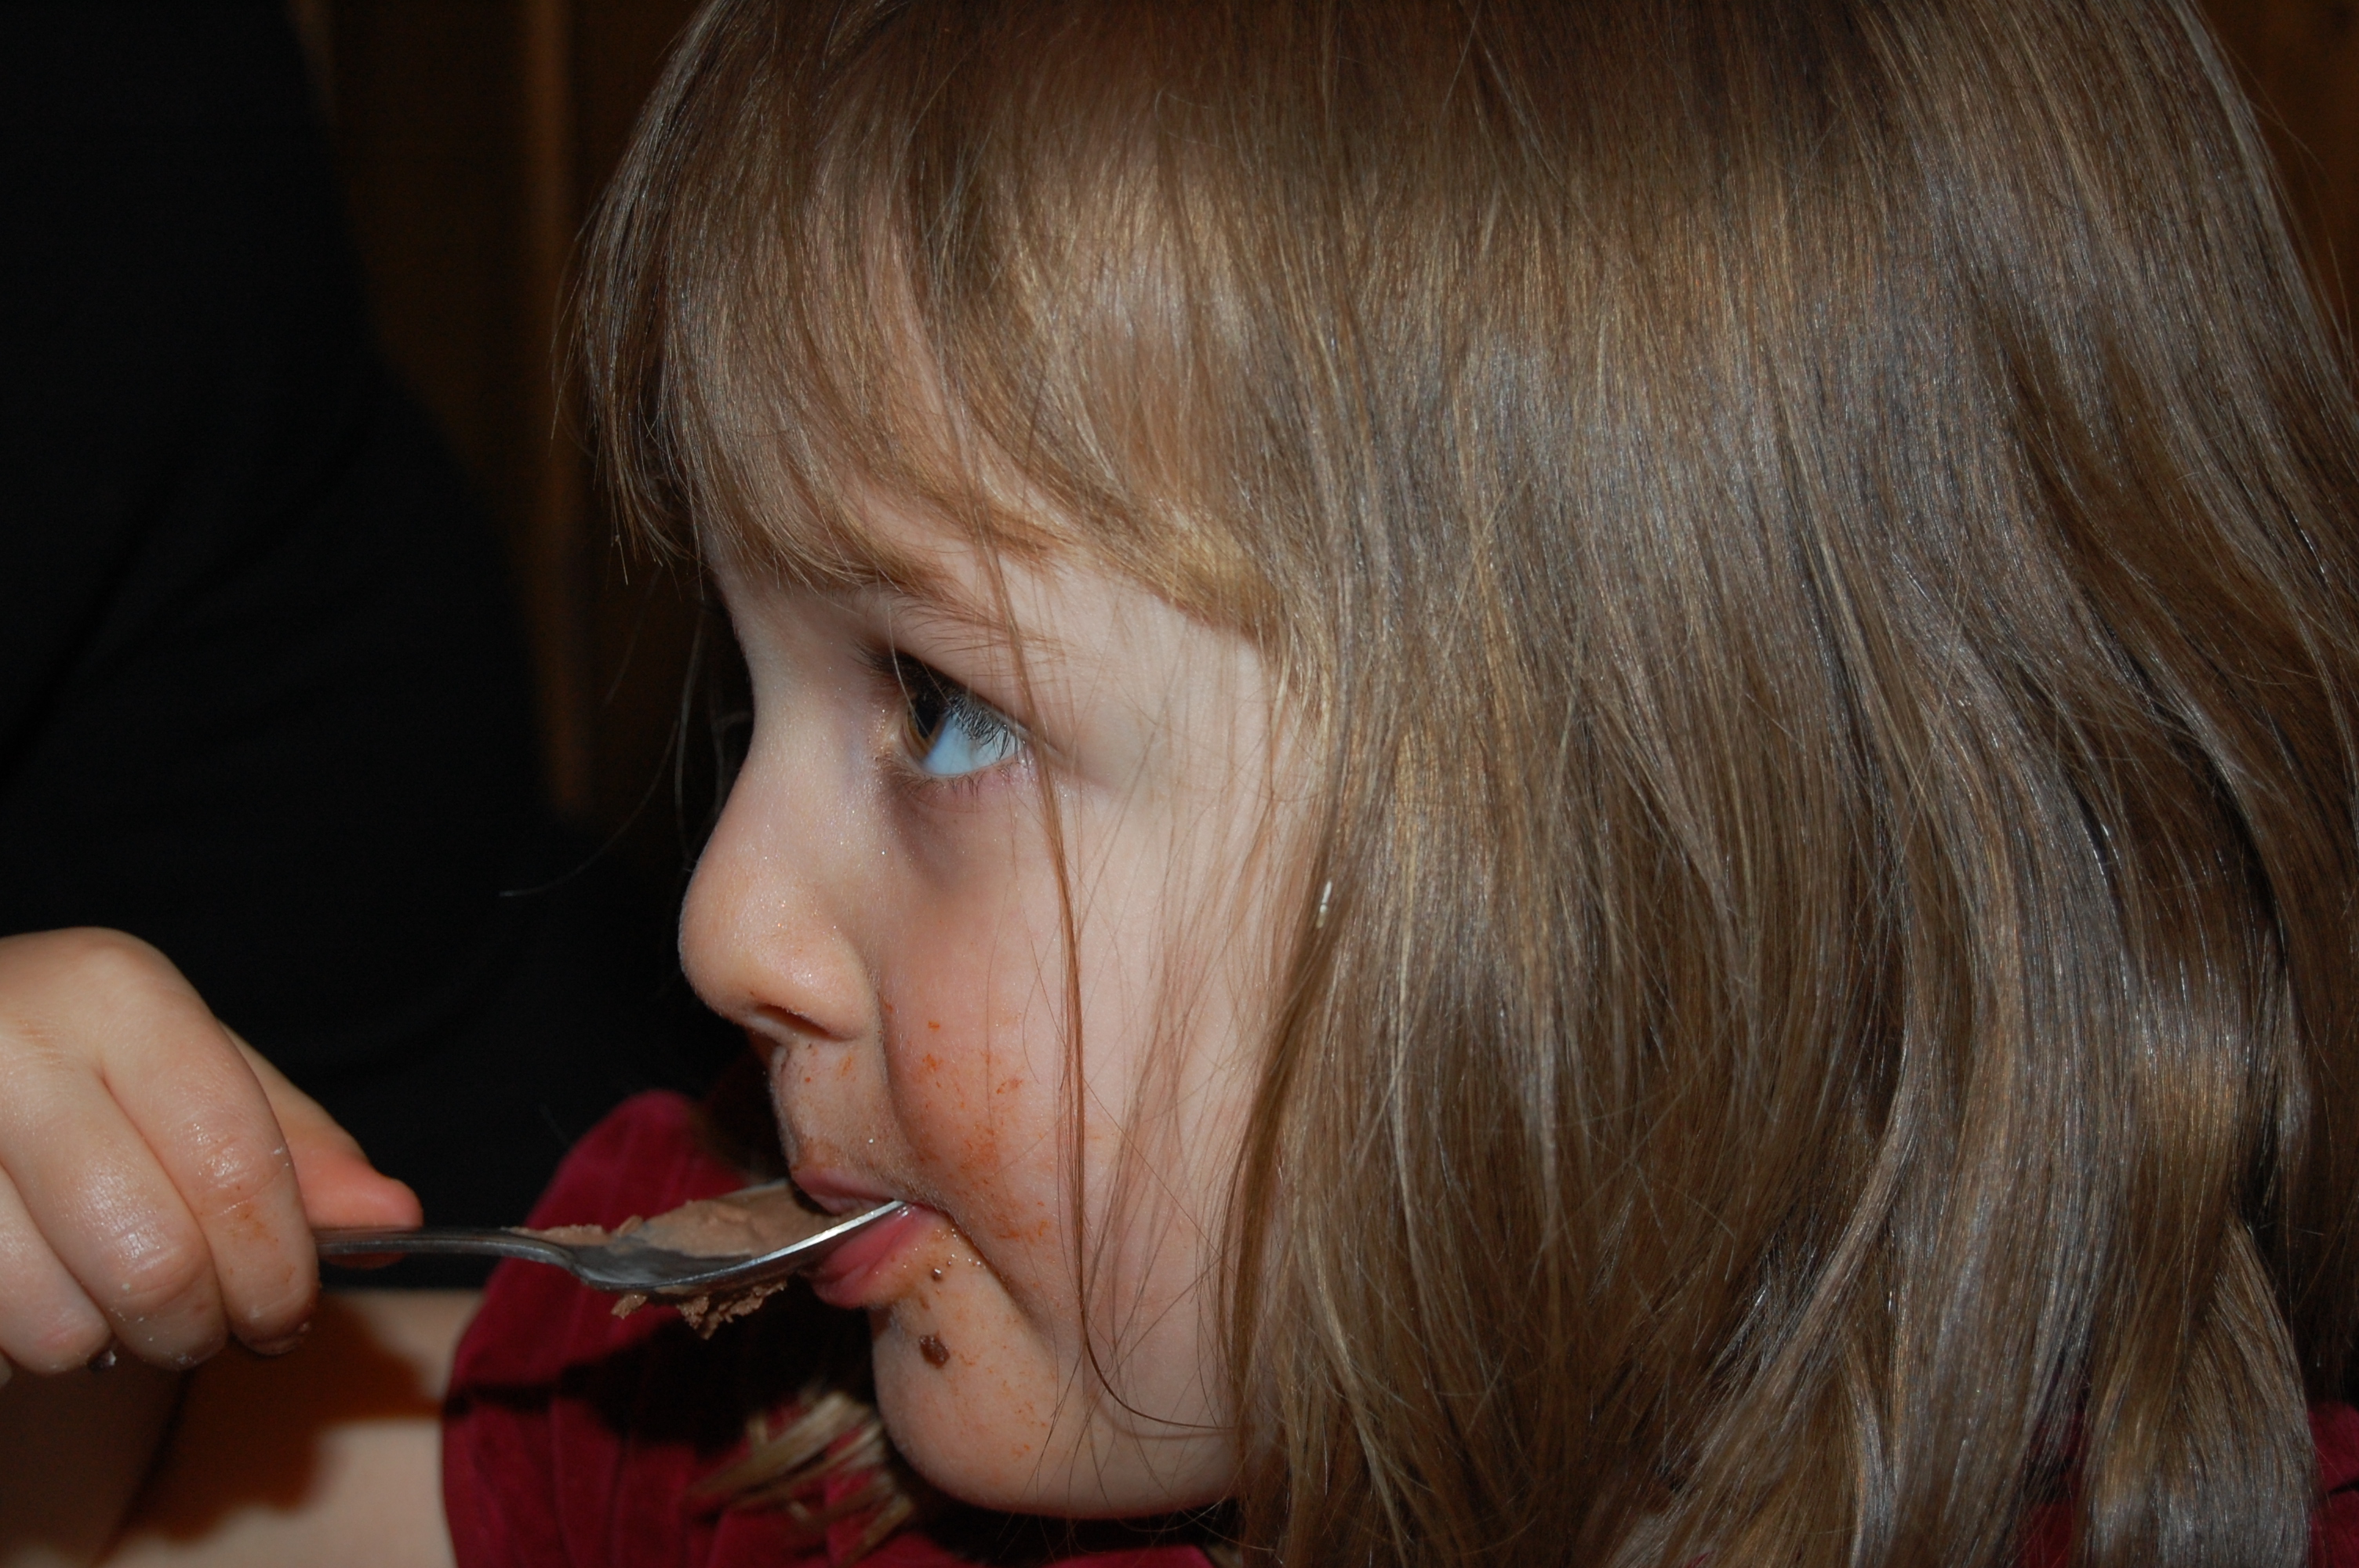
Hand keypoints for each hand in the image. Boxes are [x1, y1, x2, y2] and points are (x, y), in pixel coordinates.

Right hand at [0, 929, 420, 1381]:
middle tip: (205, 1327)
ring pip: (56, 1326)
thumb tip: (396, 1221)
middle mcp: (9, 1048)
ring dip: (101, 1346)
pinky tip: (27, 1288)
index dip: (280, 1268)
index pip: (235, 1163)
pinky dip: (21, 1348)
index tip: (290, 1311)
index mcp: (112, 994)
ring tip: (101, 1297)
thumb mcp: (187, 1065)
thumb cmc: (66, 1057)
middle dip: (201, 1327)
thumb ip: (292, 1145)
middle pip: (154, 1259)